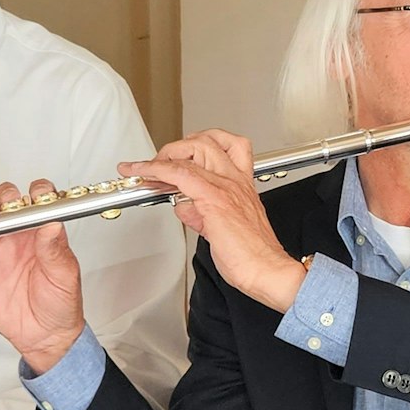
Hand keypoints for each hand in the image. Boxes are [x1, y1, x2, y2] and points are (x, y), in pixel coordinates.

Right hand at [0, 179, 87, 373]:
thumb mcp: (64, 276)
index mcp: (41, 237)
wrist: (46, 337)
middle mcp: (19, 242)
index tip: (33, 195)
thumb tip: (53, 224)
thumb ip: (55, 250)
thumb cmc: (62, 305)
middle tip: (1, 205)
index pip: (37, 205)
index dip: (35, 194)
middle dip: (1, 198)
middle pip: (4, 208)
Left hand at [121, 130, 304, 311]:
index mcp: (241, 184)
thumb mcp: (222, 227)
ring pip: (193, 149)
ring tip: (150, 169)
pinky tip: (143, 172)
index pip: (220, 149)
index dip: (191, 149)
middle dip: (177, 147)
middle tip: (161, 164)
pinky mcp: (213, 198)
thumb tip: (184, 204)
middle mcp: (235, 180)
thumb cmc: (251, 255)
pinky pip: (180, 173)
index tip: (171, 159)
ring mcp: (225, 187)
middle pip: (206, 140)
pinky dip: (156, 169)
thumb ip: (201, 211)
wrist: (266, 269)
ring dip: (165, 155)